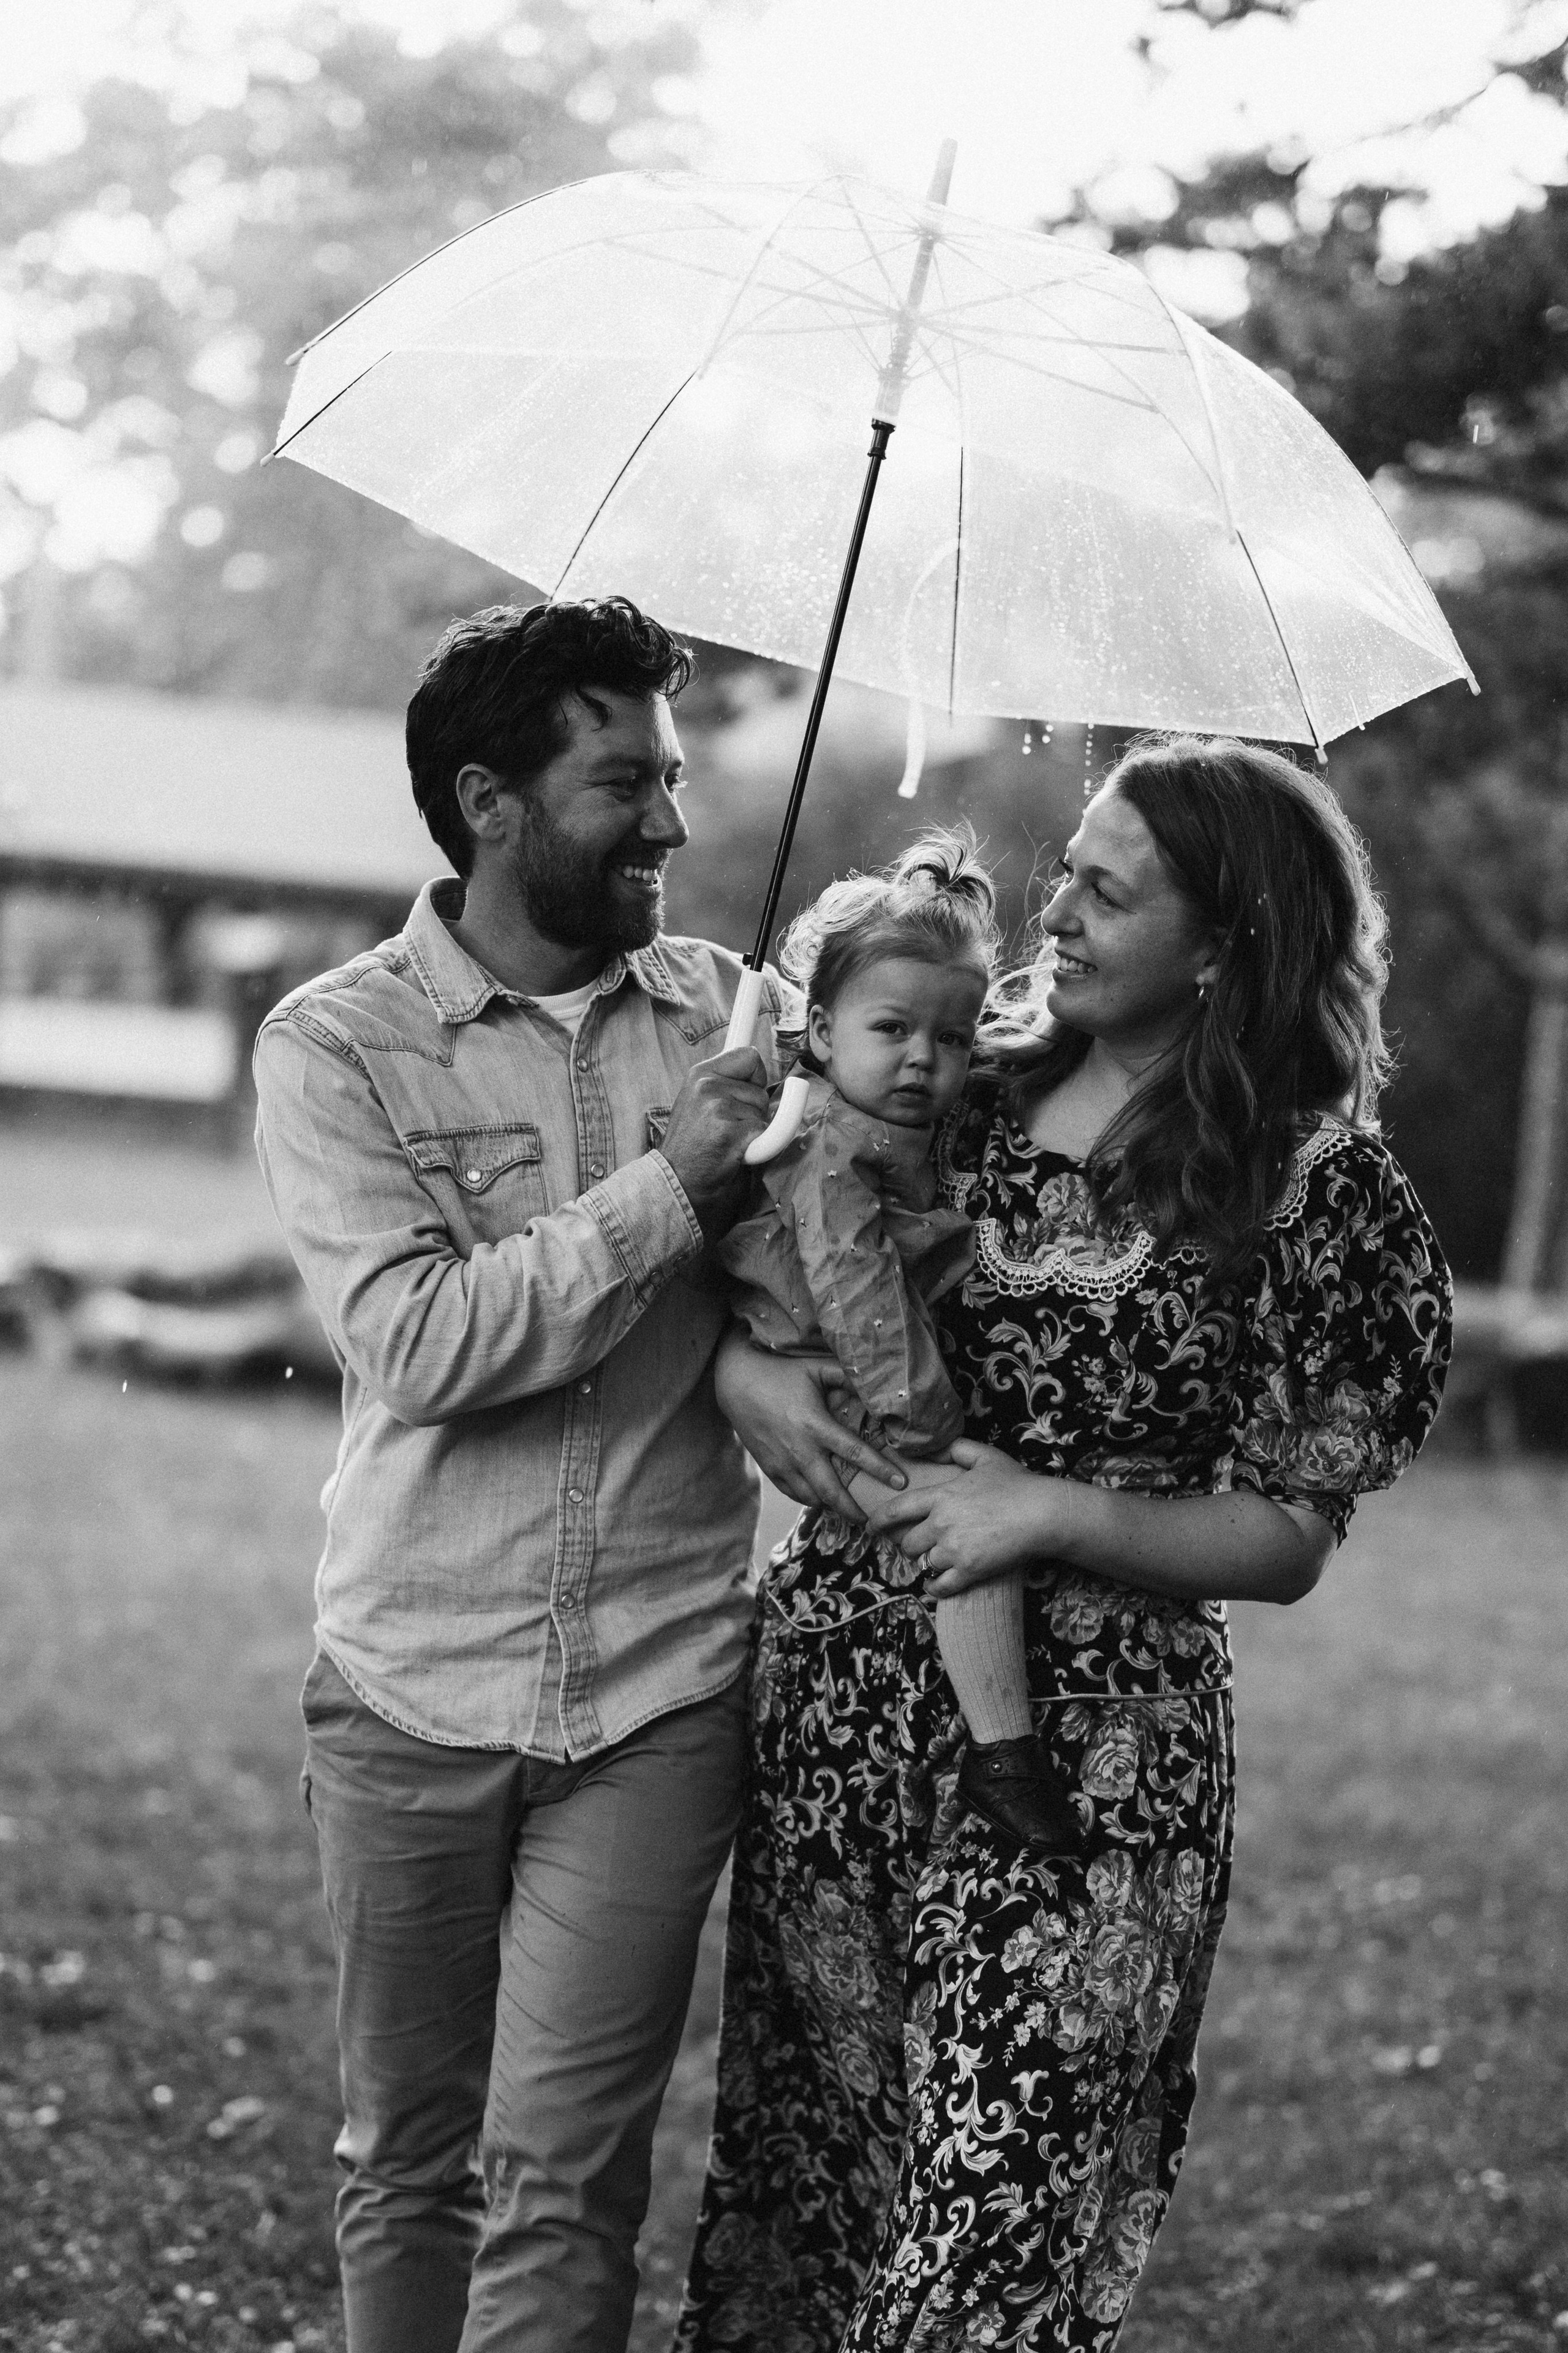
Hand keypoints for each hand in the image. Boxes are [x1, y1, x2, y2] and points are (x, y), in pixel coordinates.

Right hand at [659, 1049, 768, 1233]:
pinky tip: (734, 1154)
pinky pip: (767, 1134)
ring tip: (726, 1142)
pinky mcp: (731, 1133)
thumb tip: (758, 1066)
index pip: (749, 1056)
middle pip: (761, 1090)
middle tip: (727, 1129)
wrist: (675, 1180)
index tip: (749, 1091)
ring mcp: (719, 1108)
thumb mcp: (697, 1100)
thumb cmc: (692, 1145)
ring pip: (763, 1113)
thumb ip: (723, 1083)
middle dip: (753, 1112)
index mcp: (699, 1074)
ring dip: (753, 1131)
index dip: (755, 1077)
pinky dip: (757, 1147)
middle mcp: (707, 1086)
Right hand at [713, 1335, 905, 1519]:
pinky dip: (809, 1500)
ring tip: (850, 1513)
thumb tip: (875, 1385)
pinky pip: (793, 1493)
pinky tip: (822, 1501)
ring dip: (832, 1508)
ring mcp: (782, 1463)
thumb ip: (846, 1376)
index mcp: (815, 1425)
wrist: (736, 1383)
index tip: (900, 1483)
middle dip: (853, 1510)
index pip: (855, 1453)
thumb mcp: (815, 1367)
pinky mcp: (770, 1468)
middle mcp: (800, 1450)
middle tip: (872, 1520)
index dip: (880, 1470)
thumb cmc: (780, 1371)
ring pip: (811, 1498)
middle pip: (832, 1491)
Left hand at [865, 1437, 1068, 1594]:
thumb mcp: (985, 1456)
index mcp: (941, 1496)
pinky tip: (935, 1585)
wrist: (1042, 1513)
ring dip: (927, 1564)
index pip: (897, 1510)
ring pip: (924, 1564)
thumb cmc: (1017, 1483)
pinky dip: (934, 1588)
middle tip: (916, 1546)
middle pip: (908, 1543)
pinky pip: (940, 1586)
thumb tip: (934, 1449)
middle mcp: (941, 1524)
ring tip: (936, 1561)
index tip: (870, 1527)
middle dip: (909, 1545)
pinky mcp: (969, 1571)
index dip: (878, 1521)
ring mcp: (954, 1549)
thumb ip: (956, 1449)